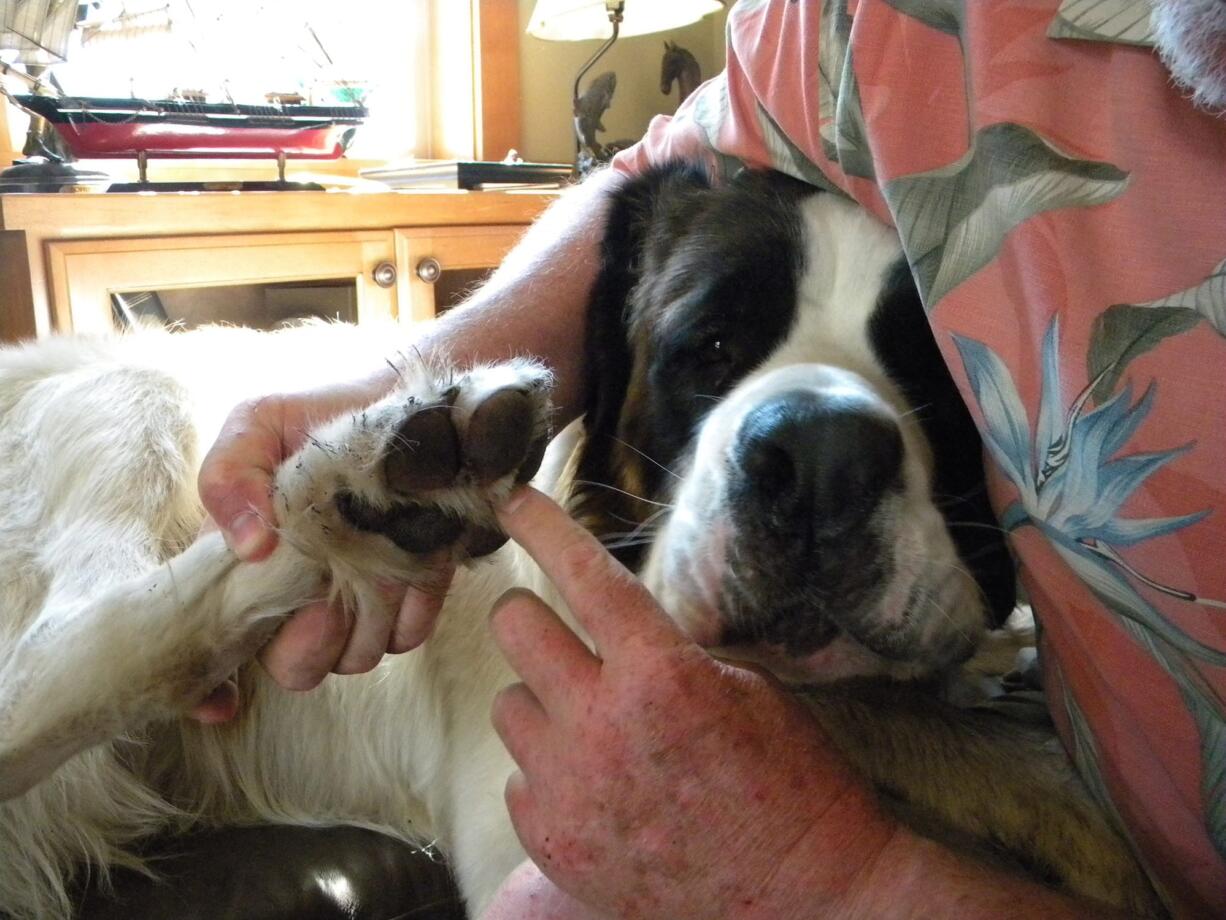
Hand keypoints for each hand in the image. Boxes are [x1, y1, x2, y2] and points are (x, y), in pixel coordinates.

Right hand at [192, 373, 454, 713]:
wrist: (418, 405)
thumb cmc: (328, 413)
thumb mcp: (261, 423)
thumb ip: (230, 474)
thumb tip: (248, 545)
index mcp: (250, 568)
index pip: (220, 648)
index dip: (212, 688)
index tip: (223, 702)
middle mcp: (300, 599)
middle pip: (294, 669)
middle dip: (309, 638)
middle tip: (326, 581)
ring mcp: (360, 603)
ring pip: (355, 658)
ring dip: (366, 612)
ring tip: (377, 549)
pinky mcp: (415, 598)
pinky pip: (408, 634)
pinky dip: (411, 601)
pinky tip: (416, 554)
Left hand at [489, 488, 897, 919]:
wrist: (800, 897)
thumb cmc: (792, 782)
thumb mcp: (744, 688)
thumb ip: (665, 653)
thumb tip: (611, 626)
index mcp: (660, 673)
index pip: (584, 576)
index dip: (544, 526)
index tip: (514, 500)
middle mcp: (601, 725)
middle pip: (515, 628)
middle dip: (532, 618)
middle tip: (560, 635)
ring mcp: (569, 788)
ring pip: (508, 705)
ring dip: (543, 703)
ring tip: (595, 731)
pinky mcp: (552, 840)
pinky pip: (518, 776)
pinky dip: (548, 771)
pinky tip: (598, 788)